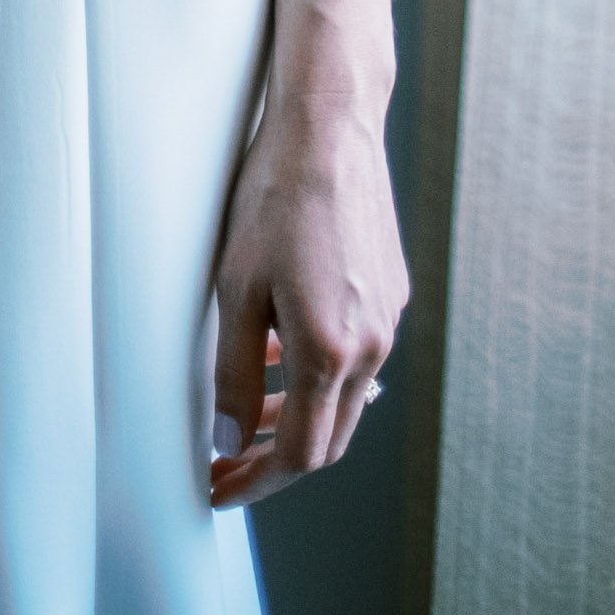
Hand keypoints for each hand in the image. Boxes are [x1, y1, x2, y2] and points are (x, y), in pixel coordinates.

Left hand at [209, 94, 406, 507]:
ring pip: (347, 399)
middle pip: (331, 439)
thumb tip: (227, 436)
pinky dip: (320, 371)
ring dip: (299, 414)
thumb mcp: (236, 287)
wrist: (330, 128)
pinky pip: (359, 355)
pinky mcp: (393, 292)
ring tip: (250, 403)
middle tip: (229, 457)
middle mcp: (372, 345)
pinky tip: (283, 343)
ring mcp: (389, 319)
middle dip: (276, 457)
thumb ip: (234, 372)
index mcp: (331, 351)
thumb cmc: (275, 196)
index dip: (256, 481)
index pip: (301, 456)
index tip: (221, 486)